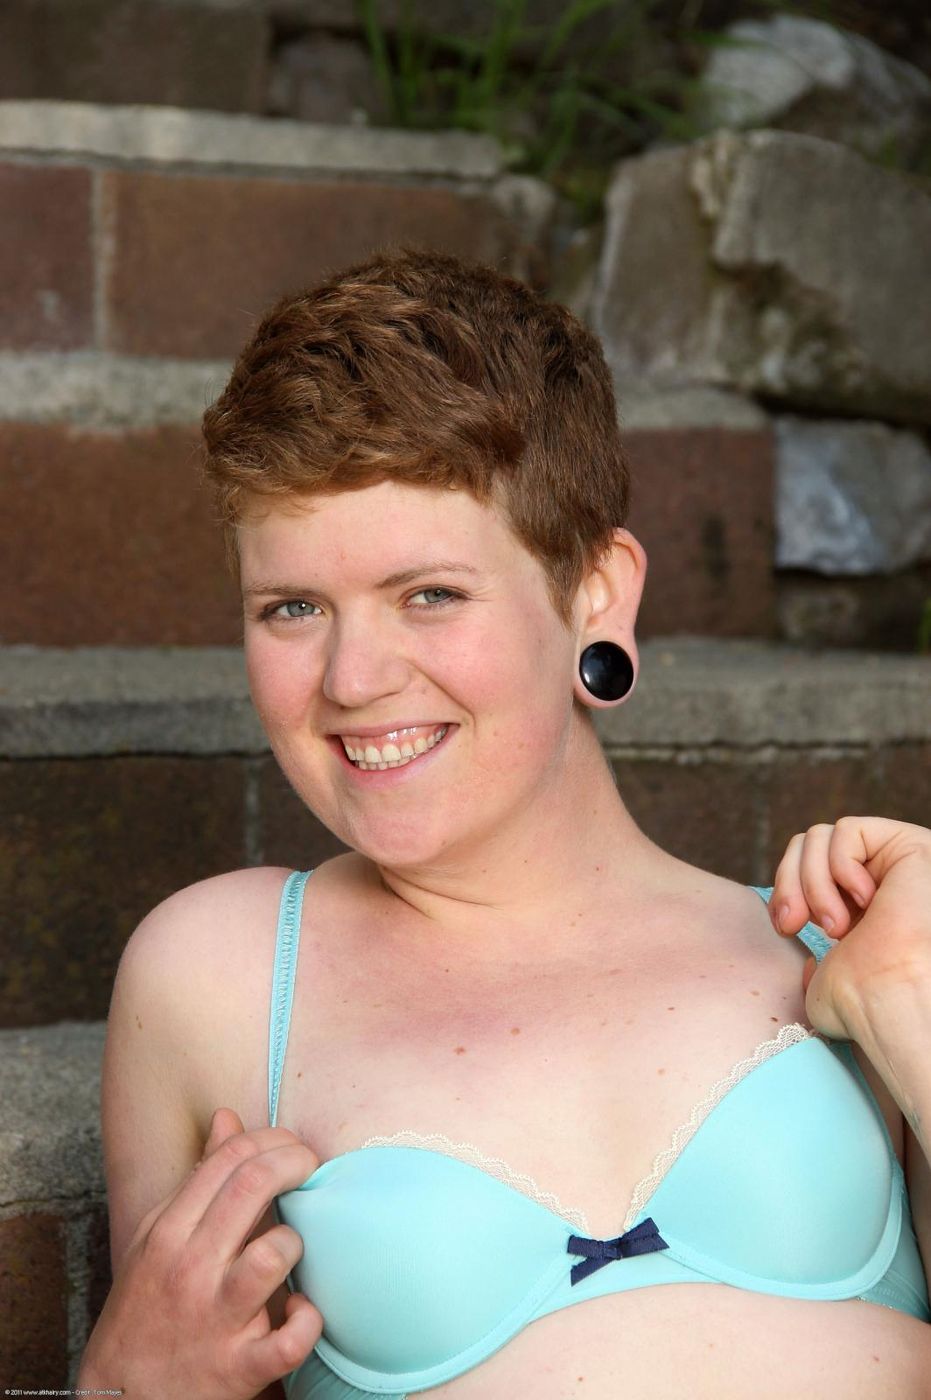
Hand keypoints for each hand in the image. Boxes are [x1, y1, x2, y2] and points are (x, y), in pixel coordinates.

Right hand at [78, 1108, 321, 1398]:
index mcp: (169, 1232)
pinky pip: (292, 1337)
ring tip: (290, 1248)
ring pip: (275, 1254)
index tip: (291, 1145)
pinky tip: (303, 1309)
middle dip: (294, 1163)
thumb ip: (198, 1178)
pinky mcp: (241, 1368)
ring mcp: (216, 1319)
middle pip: (253, 1187)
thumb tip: (228, 1118)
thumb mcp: (159, 1237)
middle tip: (310, 1167)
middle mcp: (190, 1269)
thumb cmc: (149, 1306)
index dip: (271, 1139)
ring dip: (294, 1243)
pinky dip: (308, 1321)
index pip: (228, 1159)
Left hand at [769, 816, 930, 1040]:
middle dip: (791, 884)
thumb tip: (811, 964)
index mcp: (860, 908)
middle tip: (796, 923)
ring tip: (835, 924)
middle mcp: (879, 880)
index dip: (784, 890)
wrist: (887, 998)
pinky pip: (847, 829)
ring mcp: (894, 861)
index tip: (784, 928)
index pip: (802, 867)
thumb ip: (817, 964)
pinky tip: (865, 900)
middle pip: (806, 845)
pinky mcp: (909, 844)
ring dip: (815, 883)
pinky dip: (841, 865)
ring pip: (821, 836)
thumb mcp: (823, 979)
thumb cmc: (858, 1000)